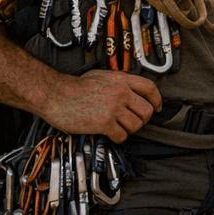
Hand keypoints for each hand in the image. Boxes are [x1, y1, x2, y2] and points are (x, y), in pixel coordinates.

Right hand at [39, 69, 160, 142]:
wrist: (56, 95)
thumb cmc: (74, 87)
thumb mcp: (101, 76)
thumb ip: (118, 82)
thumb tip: (128, 90)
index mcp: (121, 80)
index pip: (150, 88)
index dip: (157, 100)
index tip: (157, 107)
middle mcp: (121, 93)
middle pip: (147, 111)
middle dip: (143, 119)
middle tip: (134, 122)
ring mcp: (114, 108)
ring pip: (136, 125)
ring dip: (130, 130)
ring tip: (120, 128)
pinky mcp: (104, 123)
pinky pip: (122, 136)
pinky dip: (118, 138)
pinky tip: (111, 134)